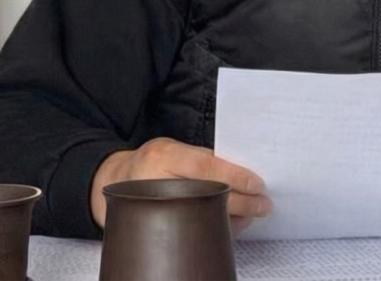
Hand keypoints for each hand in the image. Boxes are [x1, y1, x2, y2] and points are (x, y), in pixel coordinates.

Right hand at [90, 137, 270, 232]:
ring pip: (200, 217)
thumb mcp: (174, 149)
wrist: (117, 181)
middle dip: (240, 202)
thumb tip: (242, 171)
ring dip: (233, 218)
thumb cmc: (155, 161)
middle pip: (205, 195)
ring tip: (253, 214)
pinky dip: (217, 228)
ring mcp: (153, 207)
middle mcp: (156, 181)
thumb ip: (201, 158)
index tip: (257, 185)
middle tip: (263, 204)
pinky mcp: (153, 227)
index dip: (234, 176)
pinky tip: (232, 224)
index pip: (204, 166)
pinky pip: (191, 231)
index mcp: (164, 156)